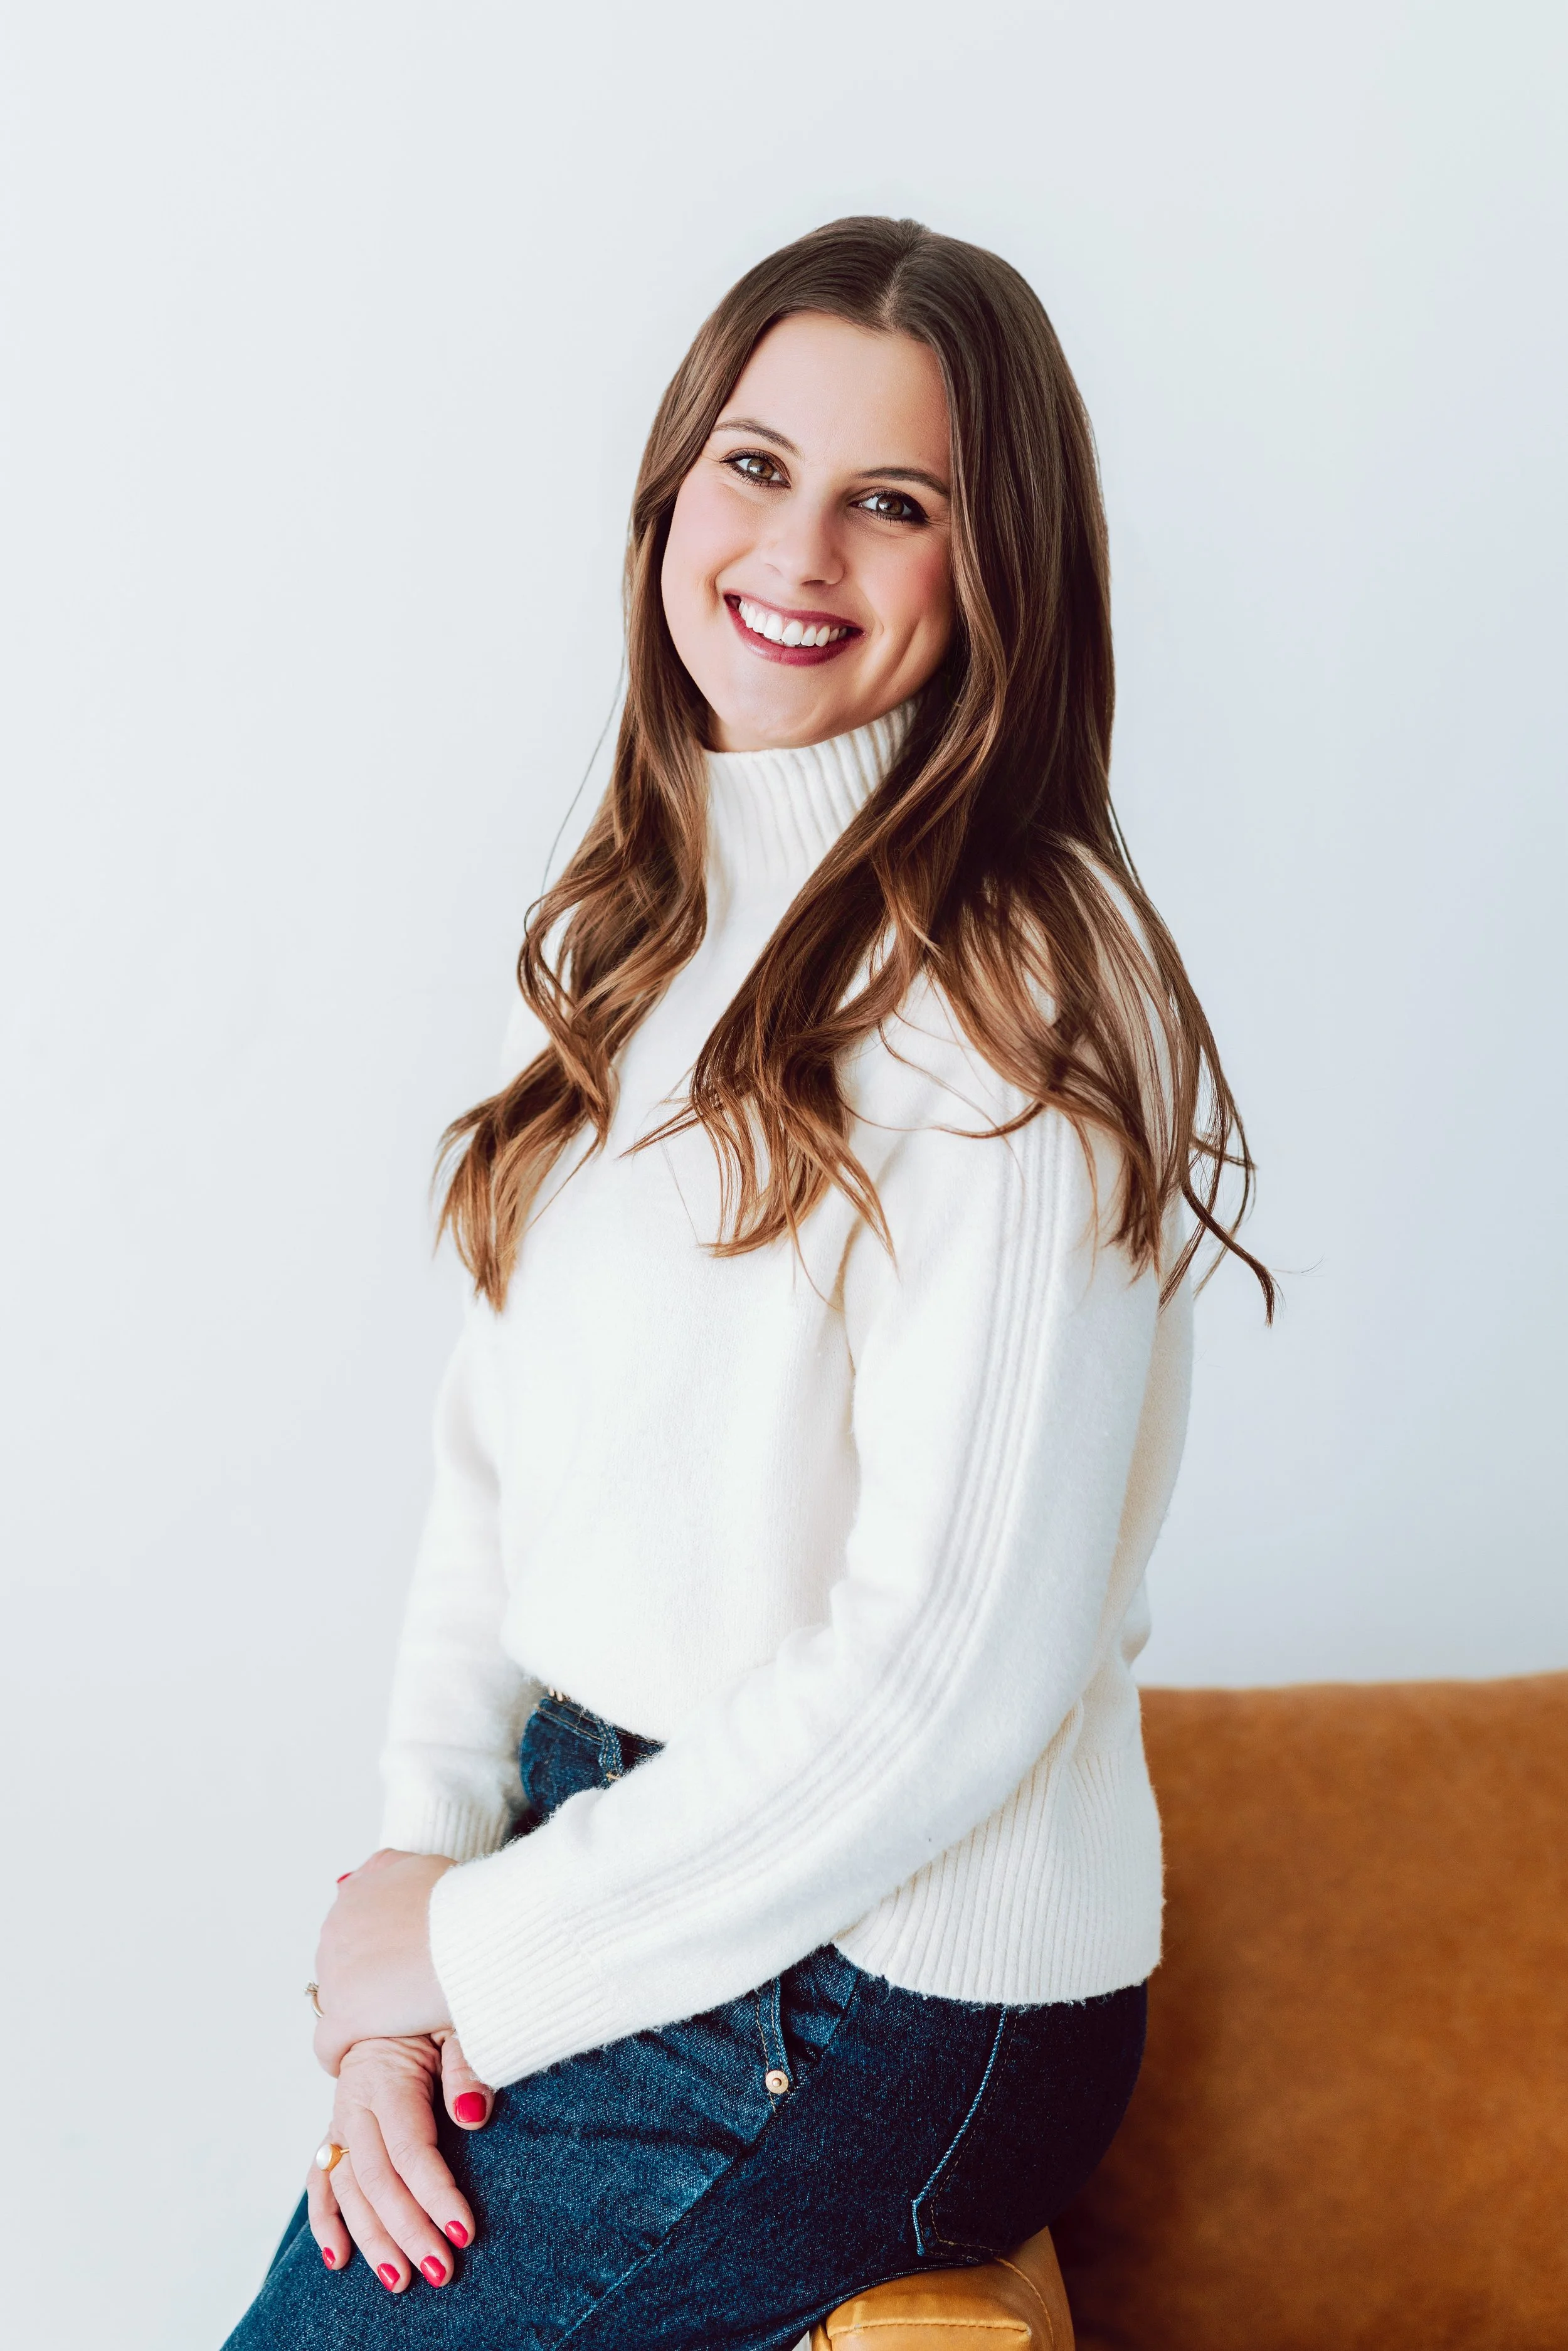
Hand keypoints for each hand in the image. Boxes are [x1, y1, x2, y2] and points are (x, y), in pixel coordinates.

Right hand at [308, 2031, 493, 2290]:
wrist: (391, 1998)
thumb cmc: (435, 2011)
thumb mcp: (459, 2022)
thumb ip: (467, 2065)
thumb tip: (470, 2115)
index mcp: (386, 2078)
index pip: (410, 2150)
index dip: (435, 2193)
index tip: (464, 2231)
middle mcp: (355, 2105)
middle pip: (377, 2180)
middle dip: (408, 2230)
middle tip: (439, 2270)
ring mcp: (340, 2122)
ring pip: (348, 2190)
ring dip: (371, 2239)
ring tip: (398, 2280)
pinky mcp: (336, 2133)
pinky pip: (320, 2182)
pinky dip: (325, 2221)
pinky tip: (338, 2259)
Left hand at [312, 1848, 455, 2073]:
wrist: (477, 1935)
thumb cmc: (464, 1903)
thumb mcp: (424, 1865)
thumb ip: (393, 1869)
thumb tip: (375, 1875)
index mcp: (355, 1896)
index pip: (348, 1930)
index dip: (374, 1952)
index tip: (395, 1964)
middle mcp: (337, 1930)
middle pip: (339, 1965)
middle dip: (365, 1981)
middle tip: (401, 1993)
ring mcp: (337, 1975)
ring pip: (334, 2003)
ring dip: (359, 2013)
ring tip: (392, 2024)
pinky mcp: (346, 2016)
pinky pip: (328, 2045)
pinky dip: (339, 2053)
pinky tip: (357, 2057)